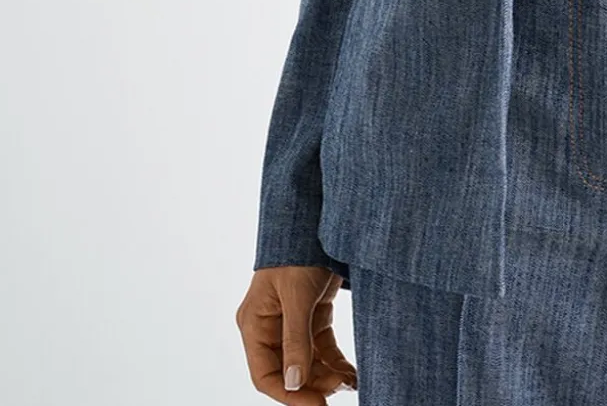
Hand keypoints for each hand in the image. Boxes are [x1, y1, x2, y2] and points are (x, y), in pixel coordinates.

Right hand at [236, 265, 356, 401]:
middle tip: (338, 391)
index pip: (265, 374)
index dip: (288, 395)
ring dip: (327, 376)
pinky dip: (335, 362)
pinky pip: (321, 349)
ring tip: (350, 381)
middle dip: (313, 385)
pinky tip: (351, 373)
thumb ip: (295, 340)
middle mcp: (270, 327)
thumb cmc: (297, 253)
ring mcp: (291, 323)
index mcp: (254, 324)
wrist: (315, 219)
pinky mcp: (311, 316)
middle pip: (288, 371)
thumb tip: (294, 383)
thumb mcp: (296, 296)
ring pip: (307, 363)